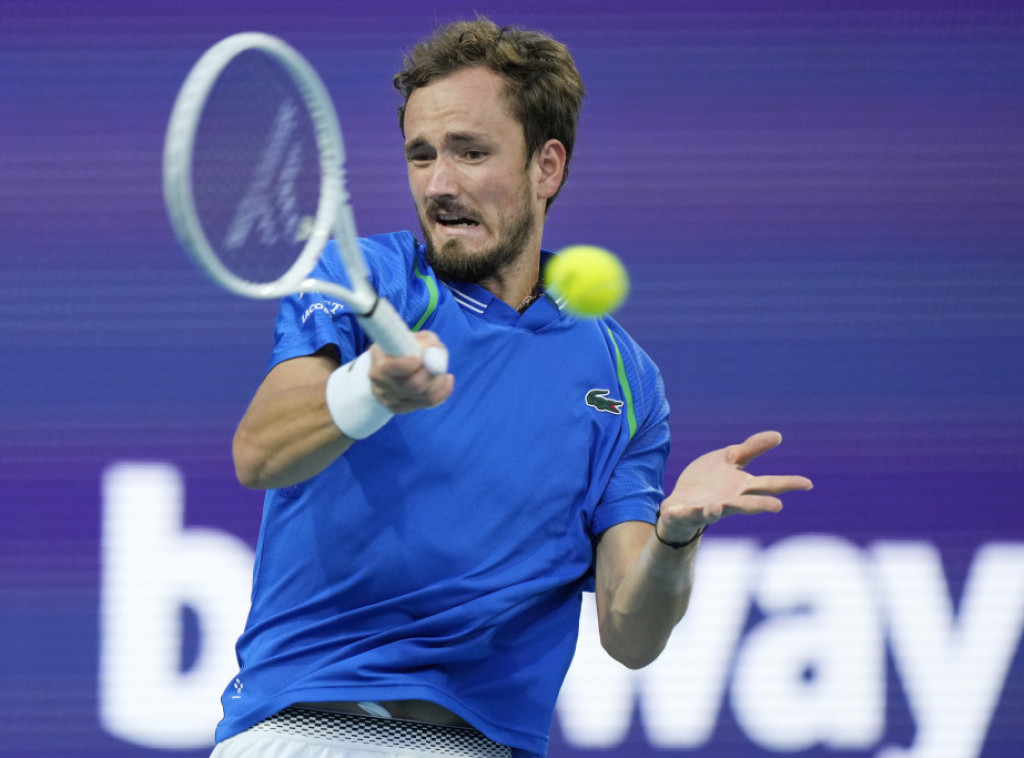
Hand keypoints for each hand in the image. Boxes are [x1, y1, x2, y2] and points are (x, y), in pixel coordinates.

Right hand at [367, 330, 453, 413]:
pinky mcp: (400, 408)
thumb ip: (425, 340)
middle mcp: (381, 384)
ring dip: (440, 381)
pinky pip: (429, 403)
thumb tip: (437, 349)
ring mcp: (390, 400)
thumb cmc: (402, 349)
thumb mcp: (410, 338)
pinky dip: (443, 391)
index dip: (406, 364)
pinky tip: (445, 380)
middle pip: (415, 385)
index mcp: (379, 363)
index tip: (418, 359)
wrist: (387, 369)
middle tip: (440, 362)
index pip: (389, 368)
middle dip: (433, 373)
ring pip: (426, 396)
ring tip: (443, 369)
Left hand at [656, 431, 812, 543]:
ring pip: (713, 512)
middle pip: (746, 504)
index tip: (808, 483)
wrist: (681, 501)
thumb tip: (778, 435)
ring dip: (715, 511)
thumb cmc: (710, 481)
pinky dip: (679, 512)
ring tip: (716, 508)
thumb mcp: (729, 460)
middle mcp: (727, 501)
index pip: (767, 485)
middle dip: (760, 505)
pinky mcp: (684, 511)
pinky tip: (673, 509)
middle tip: (777, 506)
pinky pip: (681, 513)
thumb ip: (750, 449)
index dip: (788, 484)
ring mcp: (705, 509)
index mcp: (740, 488)